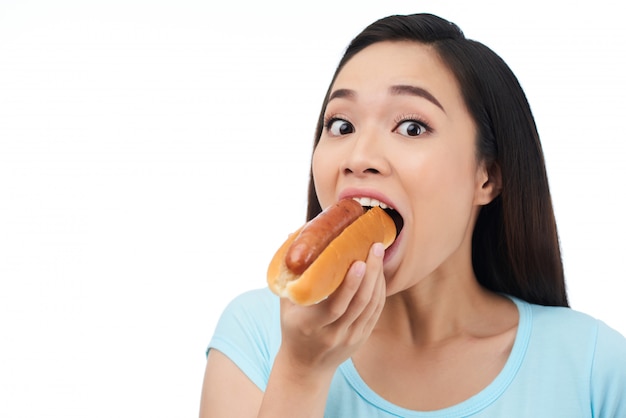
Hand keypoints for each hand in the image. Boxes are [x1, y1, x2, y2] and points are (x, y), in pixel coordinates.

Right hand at [277, 242, 386, 375]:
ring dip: (378, 279)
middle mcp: (333, 334)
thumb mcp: (286, 305)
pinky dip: (379, 291)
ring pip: (371, 306)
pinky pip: (375, 312)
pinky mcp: (362, 338)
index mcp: (311, 325)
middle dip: (370, 273)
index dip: (350, 284)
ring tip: (378, 255)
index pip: (336, 306)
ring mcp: (351, 338)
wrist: (306, 367)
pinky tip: (379, 273)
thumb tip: (290, 237)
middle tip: (374, 247)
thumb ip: (290, 274)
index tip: (358, 261)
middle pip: (359, 303)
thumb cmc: (293, 328)